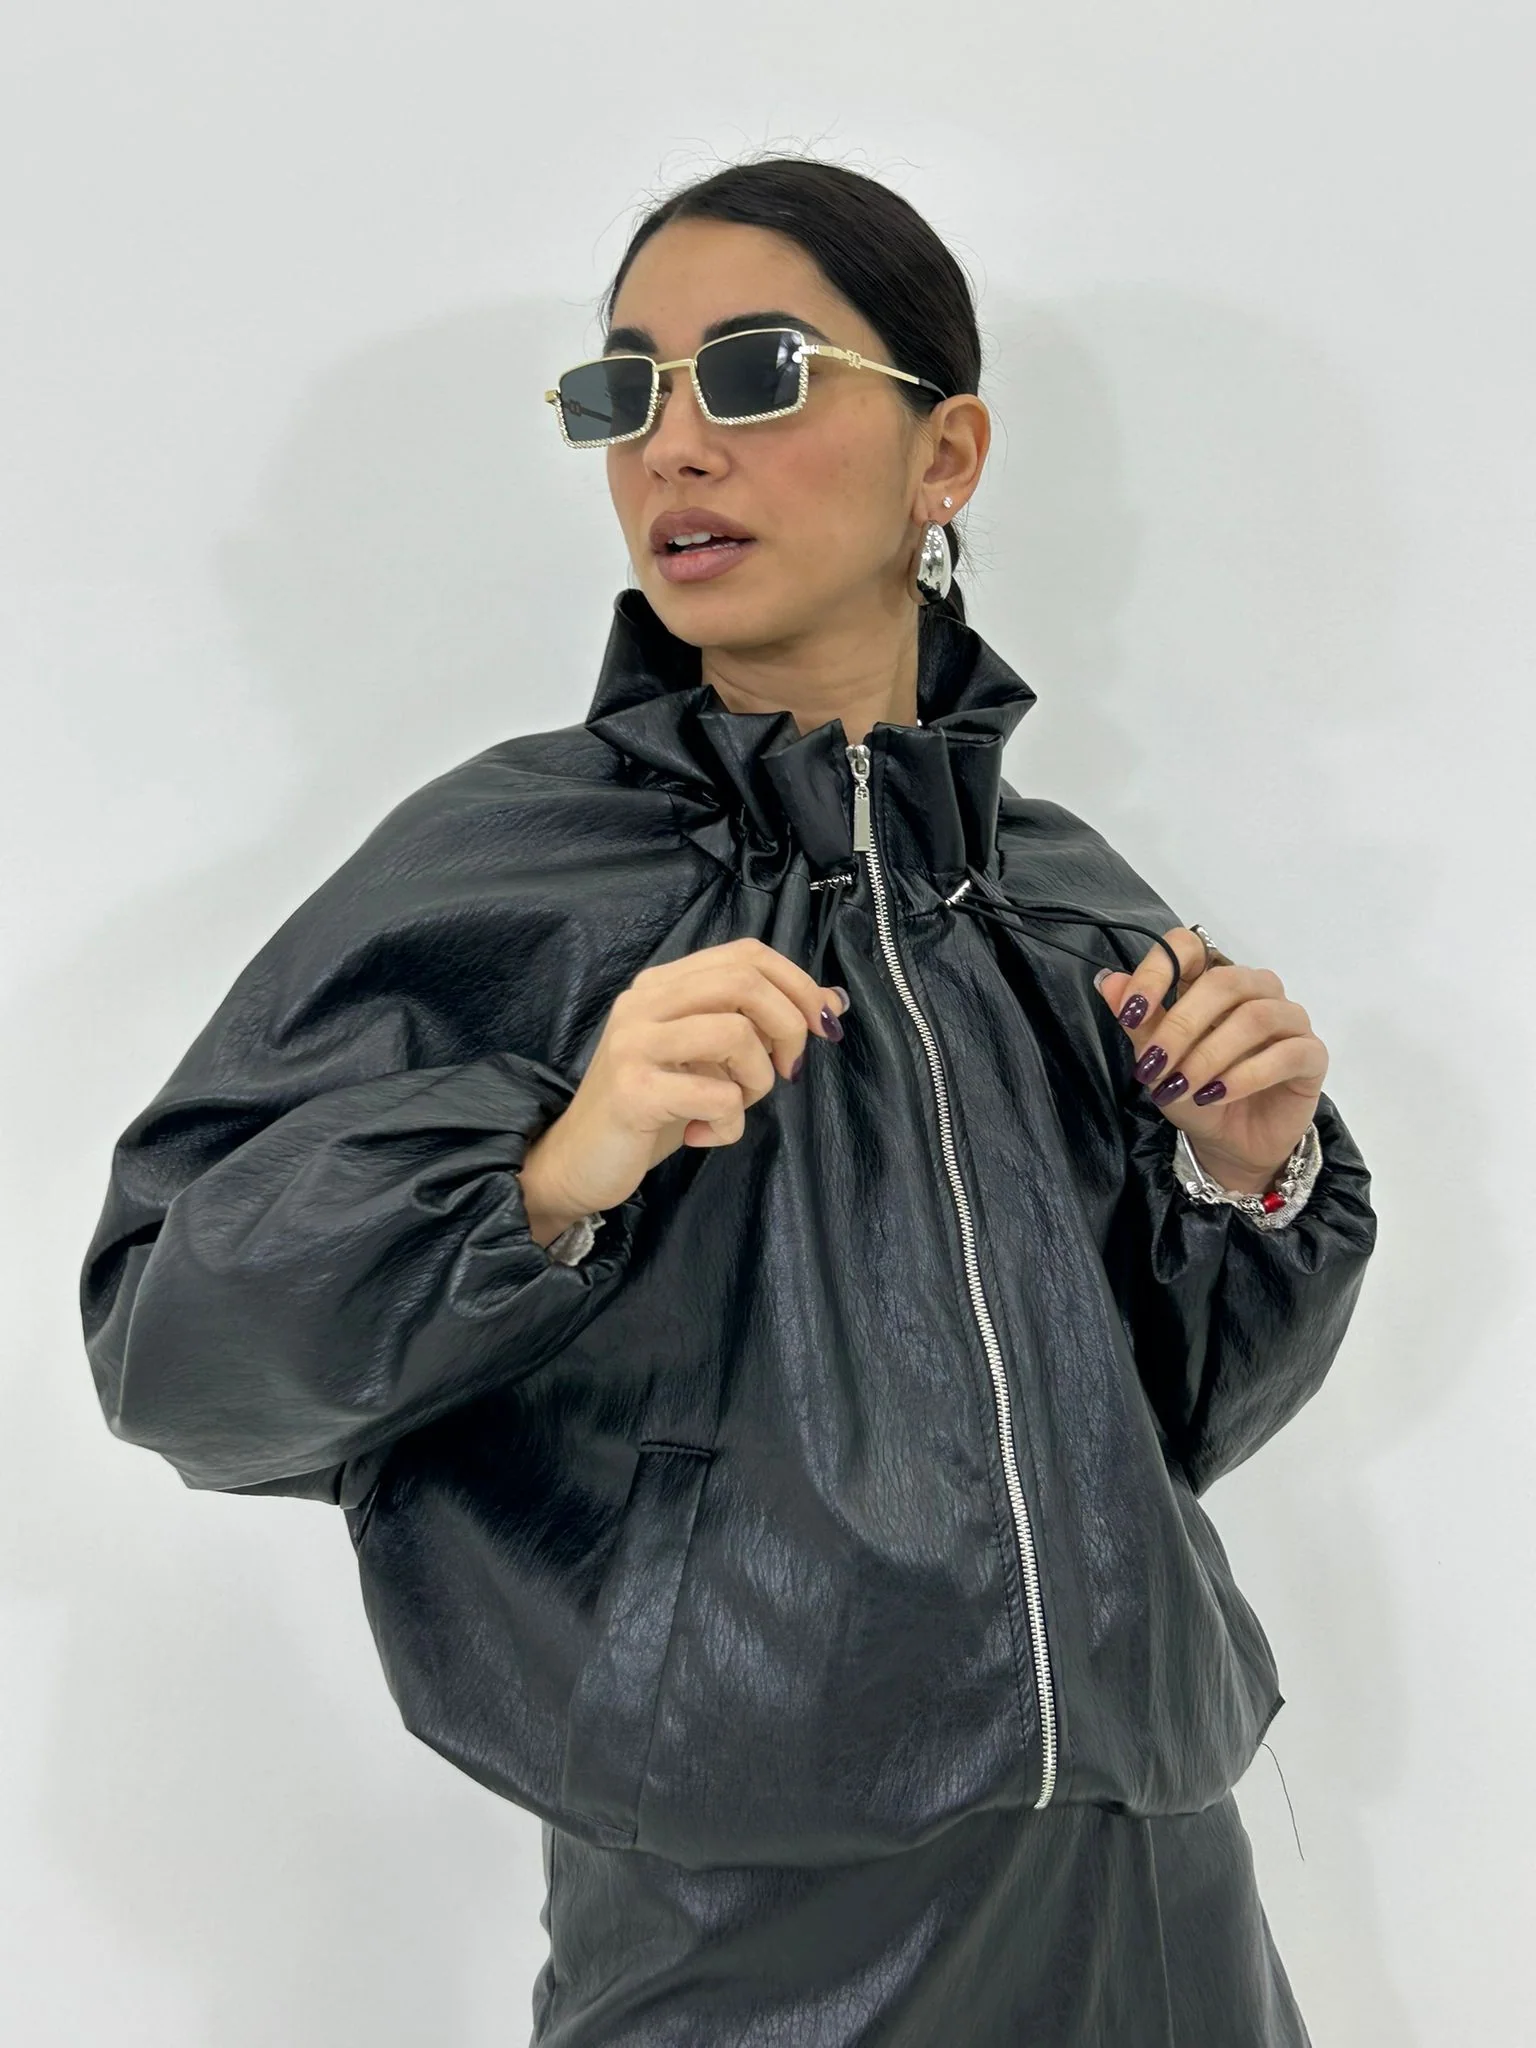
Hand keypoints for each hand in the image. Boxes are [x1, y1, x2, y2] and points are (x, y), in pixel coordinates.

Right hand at [518, 937, 848, 1233]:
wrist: (578, 1161)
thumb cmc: (651, 1108)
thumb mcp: (707, 1058)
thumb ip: (757, 1025)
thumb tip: (832, 1001)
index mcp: (662, 985)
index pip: (745, 954)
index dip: (797, 983)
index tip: (821, 1025)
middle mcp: (644, 1002)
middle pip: (744, 981)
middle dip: (789, 1027)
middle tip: (789, 1071)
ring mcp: (634, 1044)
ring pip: (736, 1035)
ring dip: (757, 1081)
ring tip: (733, 1106)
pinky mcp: (633, 1092)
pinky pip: (718, 1096)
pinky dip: (728, 1124)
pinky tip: (701, 1135)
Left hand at [1095, 927, 1326, 1192]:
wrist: (1230, 1144)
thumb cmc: (1194, 1094)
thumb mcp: (1159, 1063)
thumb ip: (1141, 1023)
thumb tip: (1109, 981)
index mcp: (1213, 980)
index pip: (1189, 947)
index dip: (1158, 972)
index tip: (1131, 1013)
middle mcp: (1256, 989)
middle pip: (1223, 982)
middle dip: (1181, 1025)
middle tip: (1154, 1065)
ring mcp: (1289, 1019)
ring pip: (1255, 1016)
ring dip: (1210, 1054)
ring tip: (1183, 1088)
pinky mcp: (1312, 1055)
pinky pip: (1286, 1053)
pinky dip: (1245, 1075)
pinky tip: (1216, 1095)